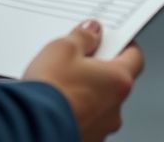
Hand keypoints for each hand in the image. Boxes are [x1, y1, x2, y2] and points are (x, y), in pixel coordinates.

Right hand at [25, 20, 143, 141]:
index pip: (135, 57)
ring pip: (97, 105)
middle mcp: (114, 110)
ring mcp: (99, 130)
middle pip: (114, 82)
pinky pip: (83, 122)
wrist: (28, 129)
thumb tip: (91, 32)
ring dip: (84, 94)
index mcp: (118, 82)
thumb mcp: (63, 49)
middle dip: (98, 71)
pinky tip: (54, 106)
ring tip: (59, 85)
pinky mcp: (83, 141)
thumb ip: (83, 37)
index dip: (123, 45)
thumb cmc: (50, 93)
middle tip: (77, 60)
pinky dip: (73, 113)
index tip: (112, 39)